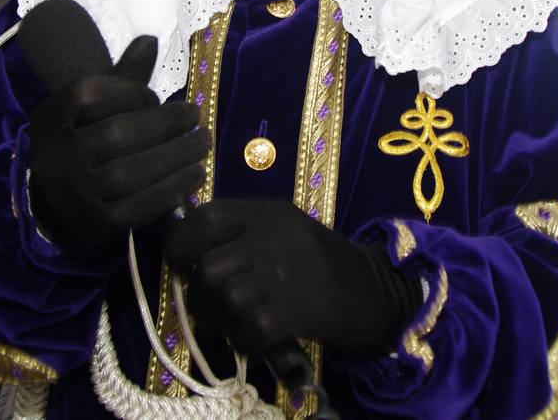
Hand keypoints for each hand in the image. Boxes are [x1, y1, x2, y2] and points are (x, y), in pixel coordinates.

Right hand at [27, 35, 208, 244]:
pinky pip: (140, 206)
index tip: (157, 98)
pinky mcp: (96, 224)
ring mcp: (74, 193)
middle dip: (165, 123)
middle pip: (117, 134)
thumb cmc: (80, 141)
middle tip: (195, 116)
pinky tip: (195, 175)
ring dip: (177, 155)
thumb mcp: (87, 108)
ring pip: (131, 172)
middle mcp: (56, 155)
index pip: (90, 95)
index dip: (131, 93)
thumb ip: (120, 78)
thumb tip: (151, 42)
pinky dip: (173, 189)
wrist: (54, 203)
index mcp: (51, 117)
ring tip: (202, 143)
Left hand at [164, 200, 420, 357]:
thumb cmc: (322, 266)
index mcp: (268, 214)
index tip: (181, 264)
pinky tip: (253, 341)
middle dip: (196, 296)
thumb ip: (244, 235)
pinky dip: (242, 342)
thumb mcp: (286, 231)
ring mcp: (284, 275)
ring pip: (224, 299)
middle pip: (208, 267)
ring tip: (230, 326)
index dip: (181, 243)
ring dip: (217, 321)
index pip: (206, 217)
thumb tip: (192, 257)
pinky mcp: (295, 311)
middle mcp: (273, 239)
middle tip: (206, 310)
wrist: (376, 292)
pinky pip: (247, 331)